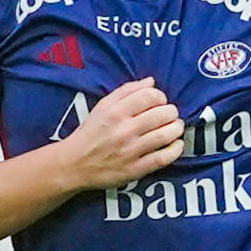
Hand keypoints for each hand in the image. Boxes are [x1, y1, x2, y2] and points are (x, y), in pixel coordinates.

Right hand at [59, 78, 187, 191]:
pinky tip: (176, 144)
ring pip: (167, 135)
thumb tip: (151, 81)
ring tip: (175, 127)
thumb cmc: (90, 133)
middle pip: (163, 114)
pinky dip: (175, 149)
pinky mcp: (135, 169)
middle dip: (172, 112)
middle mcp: (124, 130)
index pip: (150, 96)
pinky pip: (164, 158)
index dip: (161, 96)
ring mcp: (131, 151)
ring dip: (177, 128)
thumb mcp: (102, 106)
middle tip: (169, 115)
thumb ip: (126, 91)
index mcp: (115, 112)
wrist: (74, 164)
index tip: (160, 102)